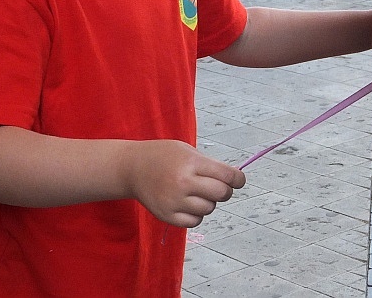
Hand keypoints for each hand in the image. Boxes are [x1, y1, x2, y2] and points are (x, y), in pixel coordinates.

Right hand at [125, 140, 244, 227]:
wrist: (133, 168)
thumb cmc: (164, 156)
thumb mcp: (188, 152)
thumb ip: (210, 165)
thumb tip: (235, 180)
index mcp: (191, 163)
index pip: (227, 175)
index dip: (238, 179)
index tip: (239, 180)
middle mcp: (183, 183)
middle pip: (221, 194)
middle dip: (226, 191)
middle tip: (219, 186)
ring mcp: (174, 201)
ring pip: (209, 208)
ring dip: (209, 202)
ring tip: (197, 193)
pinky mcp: (167, 216)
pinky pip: (195, 221)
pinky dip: (197, 214)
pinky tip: (189, 204)